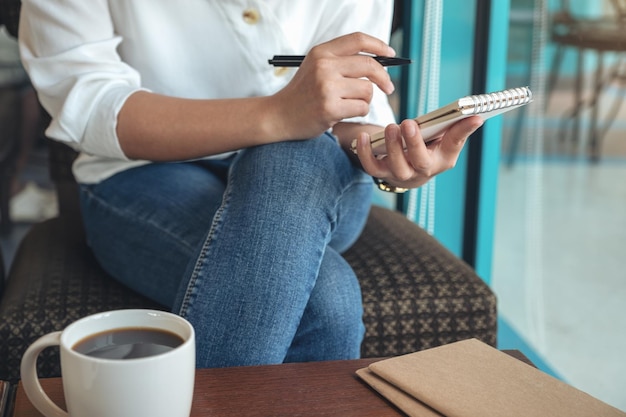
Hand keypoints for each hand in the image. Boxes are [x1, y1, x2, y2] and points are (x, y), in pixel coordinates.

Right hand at [270, 32, 395, 139]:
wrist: (279, 115)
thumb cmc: (303, 94)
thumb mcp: (316, 67)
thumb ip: (341, 60)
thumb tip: (379, 62)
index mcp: (322, 52)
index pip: (358, 40)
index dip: (379, 45)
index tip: (391, 54)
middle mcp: (324, 66)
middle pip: (369, 65)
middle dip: (384, 78)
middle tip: (389, 88)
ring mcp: (326, 87)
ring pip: (368, 90)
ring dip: (365, 100)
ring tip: (348, 104)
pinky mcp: (330, 107)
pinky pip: (362, 108)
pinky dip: (359, 112)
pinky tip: (343, 113)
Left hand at [355, 116, 483, 188]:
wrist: (407, 168)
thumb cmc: (428, 149)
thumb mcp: (444, 141)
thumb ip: (457, 129)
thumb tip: (476, 116)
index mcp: (441, 160)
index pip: (454, 145)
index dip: (463, 131)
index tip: (474, 115)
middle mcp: (421, 171)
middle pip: (419, 162)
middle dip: (414, 143)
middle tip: (408, 123)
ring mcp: (400, 174)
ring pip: (395, 166)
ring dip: (392, 147)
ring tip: (390, 128)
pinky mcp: (382, 173)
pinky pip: (371, 167)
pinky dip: (365, 152)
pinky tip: (362, 136)